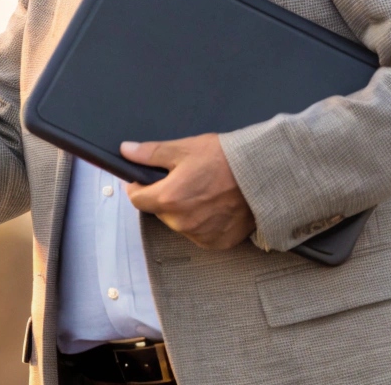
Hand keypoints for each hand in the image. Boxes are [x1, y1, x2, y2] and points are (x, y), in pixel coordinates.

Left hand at [120, 135, 254, 249]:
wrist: (263, 176)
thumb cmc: (225, 160)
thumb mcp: (184, 149)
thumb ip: (150, 153)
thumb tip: (127, 151)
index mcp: (168, 199)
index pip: (136, 199)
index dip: (138, 186)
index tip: (145, 178)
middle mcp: (181, 223)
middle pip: (159, 210)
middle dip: (165, 196)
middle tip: (185, 179)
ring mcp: (200, 235)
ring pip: (179, 223)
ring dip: (184, 210)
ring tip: (204, 191)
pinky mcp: (218, 242)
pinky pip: (200, 233)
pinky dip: (203, 222)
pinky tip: (215, 205)